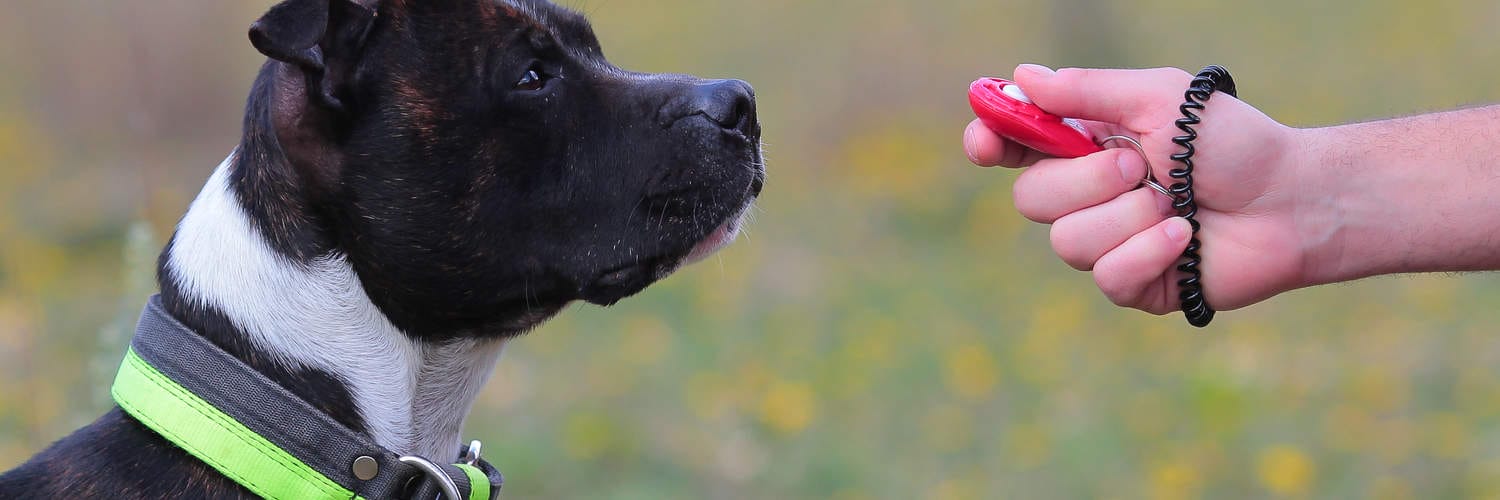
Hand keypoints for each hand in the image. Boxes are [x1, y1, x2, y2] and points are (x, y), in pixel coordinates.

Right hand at [964, 65, 1311, 313]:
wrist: (1293, 200)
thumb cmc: (1234, 143)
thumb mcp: (1159, 99)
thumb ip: (1088, 90)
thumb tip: (1023, 76)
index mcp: (1087, 145)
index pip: (1015, 147)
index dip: (991, 143)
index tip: (986, 141)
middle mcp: (1089, 196)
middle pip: (1030, 199)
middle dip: (1084, 180)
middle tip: (1138, 165)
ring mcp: (1108, 243)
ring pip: (1067, 241)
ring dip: (1128, 216)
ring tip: (1177, 204)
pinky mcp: (1134, 284)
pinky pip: (1108, 276)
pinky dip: (1150, 250)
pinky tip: (1187, 236)